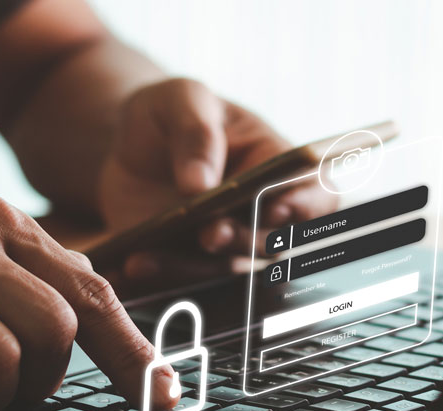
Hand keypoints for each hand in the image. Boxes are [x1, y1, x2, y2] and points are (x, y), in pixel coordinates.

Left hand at [97, 78, 336, 285]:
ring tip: (146, 257)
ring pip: (224, 268)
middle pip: (270, 240)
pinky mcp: (192, 261)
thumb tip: (200, 184)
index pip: (313, 190)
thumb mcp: (181, 99)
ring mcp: (227, 241)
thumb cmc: (171, 111)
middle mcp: (261, 211)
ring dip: (191, 267)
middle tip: (210, 234)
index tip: (276, 209)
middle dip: (241, 240)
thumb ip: (195, 132)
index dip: (304, 205)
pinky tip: (131, 264)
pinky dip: (159, 275)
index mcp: (277, 163)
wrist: (129, 142)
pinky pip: (183, 278)